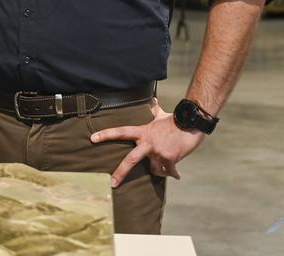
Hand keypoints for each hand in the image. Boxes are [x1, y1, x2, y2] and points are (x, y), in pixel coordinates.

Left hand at [90, 98, 206, 186]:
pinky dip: (173, 174)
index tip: (92, 138)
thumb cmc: (175, 121)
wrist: (191, 124)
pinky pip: (168, 172)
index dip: (106, 135)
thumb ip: (153, 110)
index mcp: (142, 132)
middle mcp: (147, 143)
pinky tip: (177, 174)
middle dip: (120, 172)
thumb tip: (152, 101)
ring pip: (155, 170)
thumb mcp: (161, 115)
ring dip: (161, 169)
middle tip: (111, 183)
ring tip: (168, 160)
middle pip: (130, 160)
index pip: (120, 132)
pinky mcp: (169, 158)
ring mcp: (158, 151)